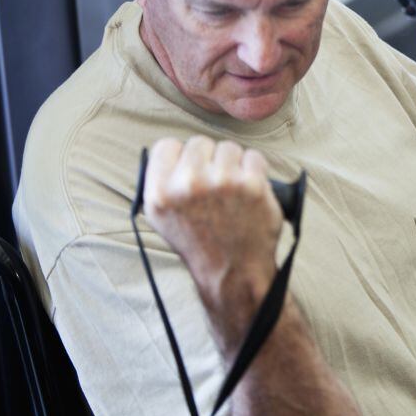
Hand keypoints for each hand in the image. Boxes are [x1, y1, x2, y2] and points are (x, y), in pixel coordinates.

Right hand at [143, 136, 282, 303]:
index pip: (167, 145)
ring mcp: (222, 182)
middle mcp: (188, 184)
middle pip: (199, 142)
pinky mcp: (252, 184)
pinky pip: (254, 157)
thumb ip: (162, 183)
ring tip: (232, 190)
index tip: (191, 169)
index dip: (181, 156)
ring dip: (233, 163)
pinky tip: (249, 190)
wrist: (233, 273)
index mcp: (160, 193)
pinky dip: (255, 170)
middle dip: (209, 159)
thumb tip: (173, 152)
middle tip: (215, 183)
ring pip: (228, 148)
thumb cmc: (200, 244)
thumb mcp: (162, 218)